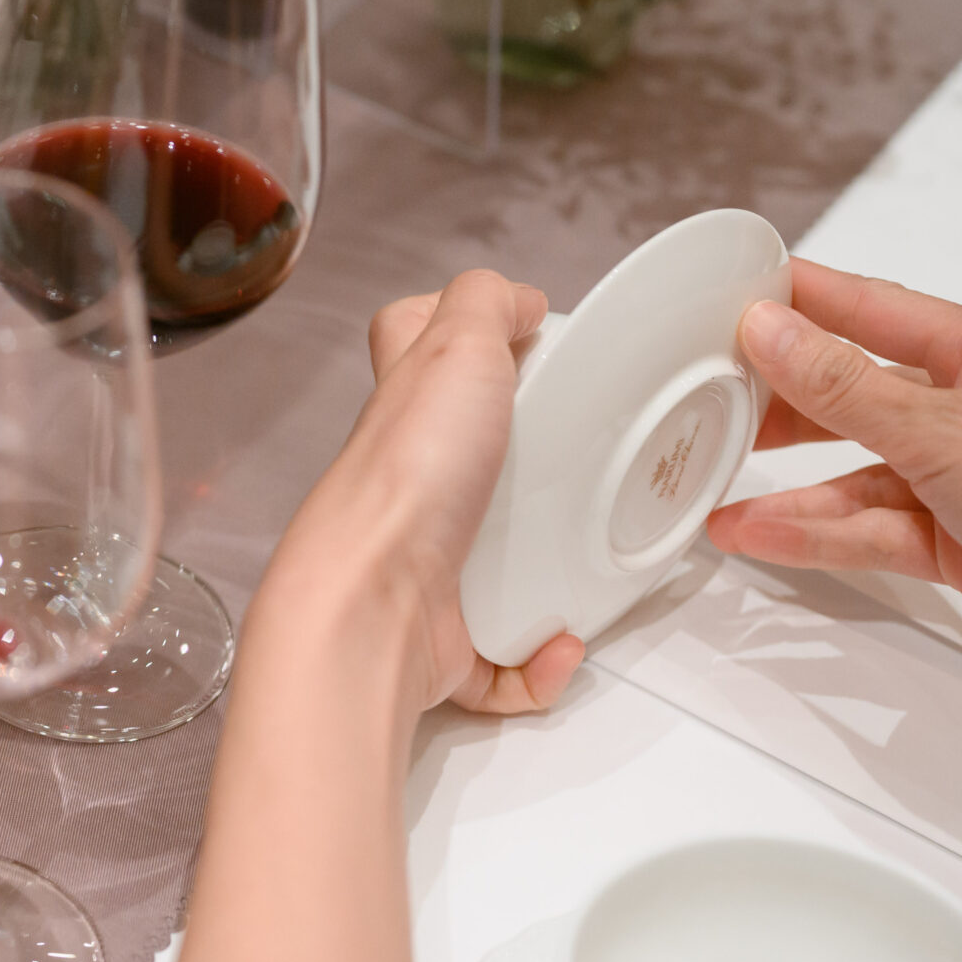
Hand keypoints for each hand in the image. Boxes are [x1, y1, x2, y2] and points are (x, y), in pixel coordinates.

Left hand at [248, 269, 585, 717]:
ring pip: (496, 562)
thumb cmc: (408, 478)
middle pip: (473, 460)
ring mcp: (424, 566)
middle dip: (538, 468)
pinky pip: (506, 657)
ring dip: (552, 571)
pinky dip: (539, 662)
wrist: (372, 602)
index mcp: (408, 412)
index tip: (533, 340)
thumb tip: (516, 299)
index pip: (417, 346)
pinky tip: (557, 644)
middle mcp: (410, 487)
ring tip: (588, 562)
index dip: (463, 332)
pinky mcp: (443, 640)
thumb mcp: (453, 345)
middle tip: (589, 462)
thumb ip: (481, 304)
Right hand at [704, 259, 961, 684]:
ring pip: (861, 474)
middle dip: (788, 401)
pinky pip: (873, 531)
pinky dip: (818, 534)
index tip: (740, 292)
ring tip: (714, 486)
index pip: (878, 310)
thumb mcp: (940, 425)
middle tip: (712, 396)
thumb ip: (842, 385)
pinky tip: (761, 534)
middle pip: (863, 395)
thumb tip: (770, 329)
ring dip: (792, 486)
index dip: (807, 300)